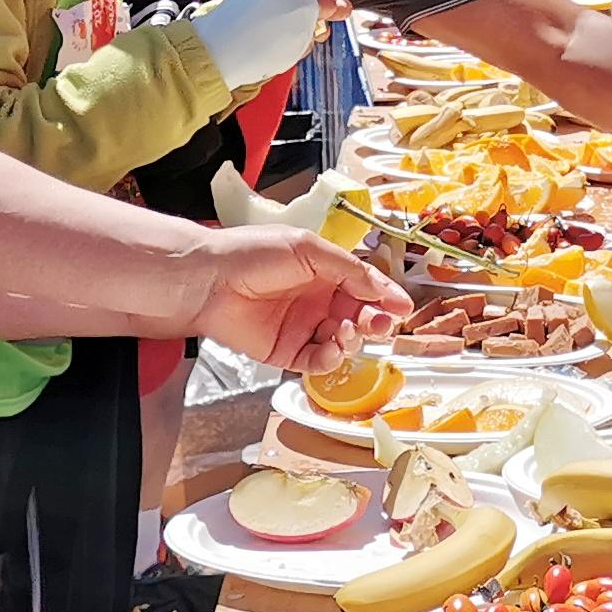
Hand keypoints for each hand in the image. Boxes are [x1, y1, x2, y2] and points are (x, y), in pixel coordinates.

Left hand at [183, 225, 405, 372]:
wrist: (209, 280)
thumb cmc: (251, 253)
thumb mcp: (309, 250)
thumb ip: (349, 269)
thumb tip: (383, 288)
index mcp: (325, 272)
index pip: (365, 286)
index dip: (385, 297)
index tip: (402, 307)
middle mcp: (317, 300)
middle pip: (359, 317)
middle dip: (375, 321)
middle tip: (381, 323)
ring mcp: (303, 327)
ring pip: (344, 341)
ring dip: (353, 339)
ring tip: (345, 330)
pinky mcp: (287, 352)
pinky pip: (319, 361)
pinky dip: (332, 359)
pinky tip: (332, 348)